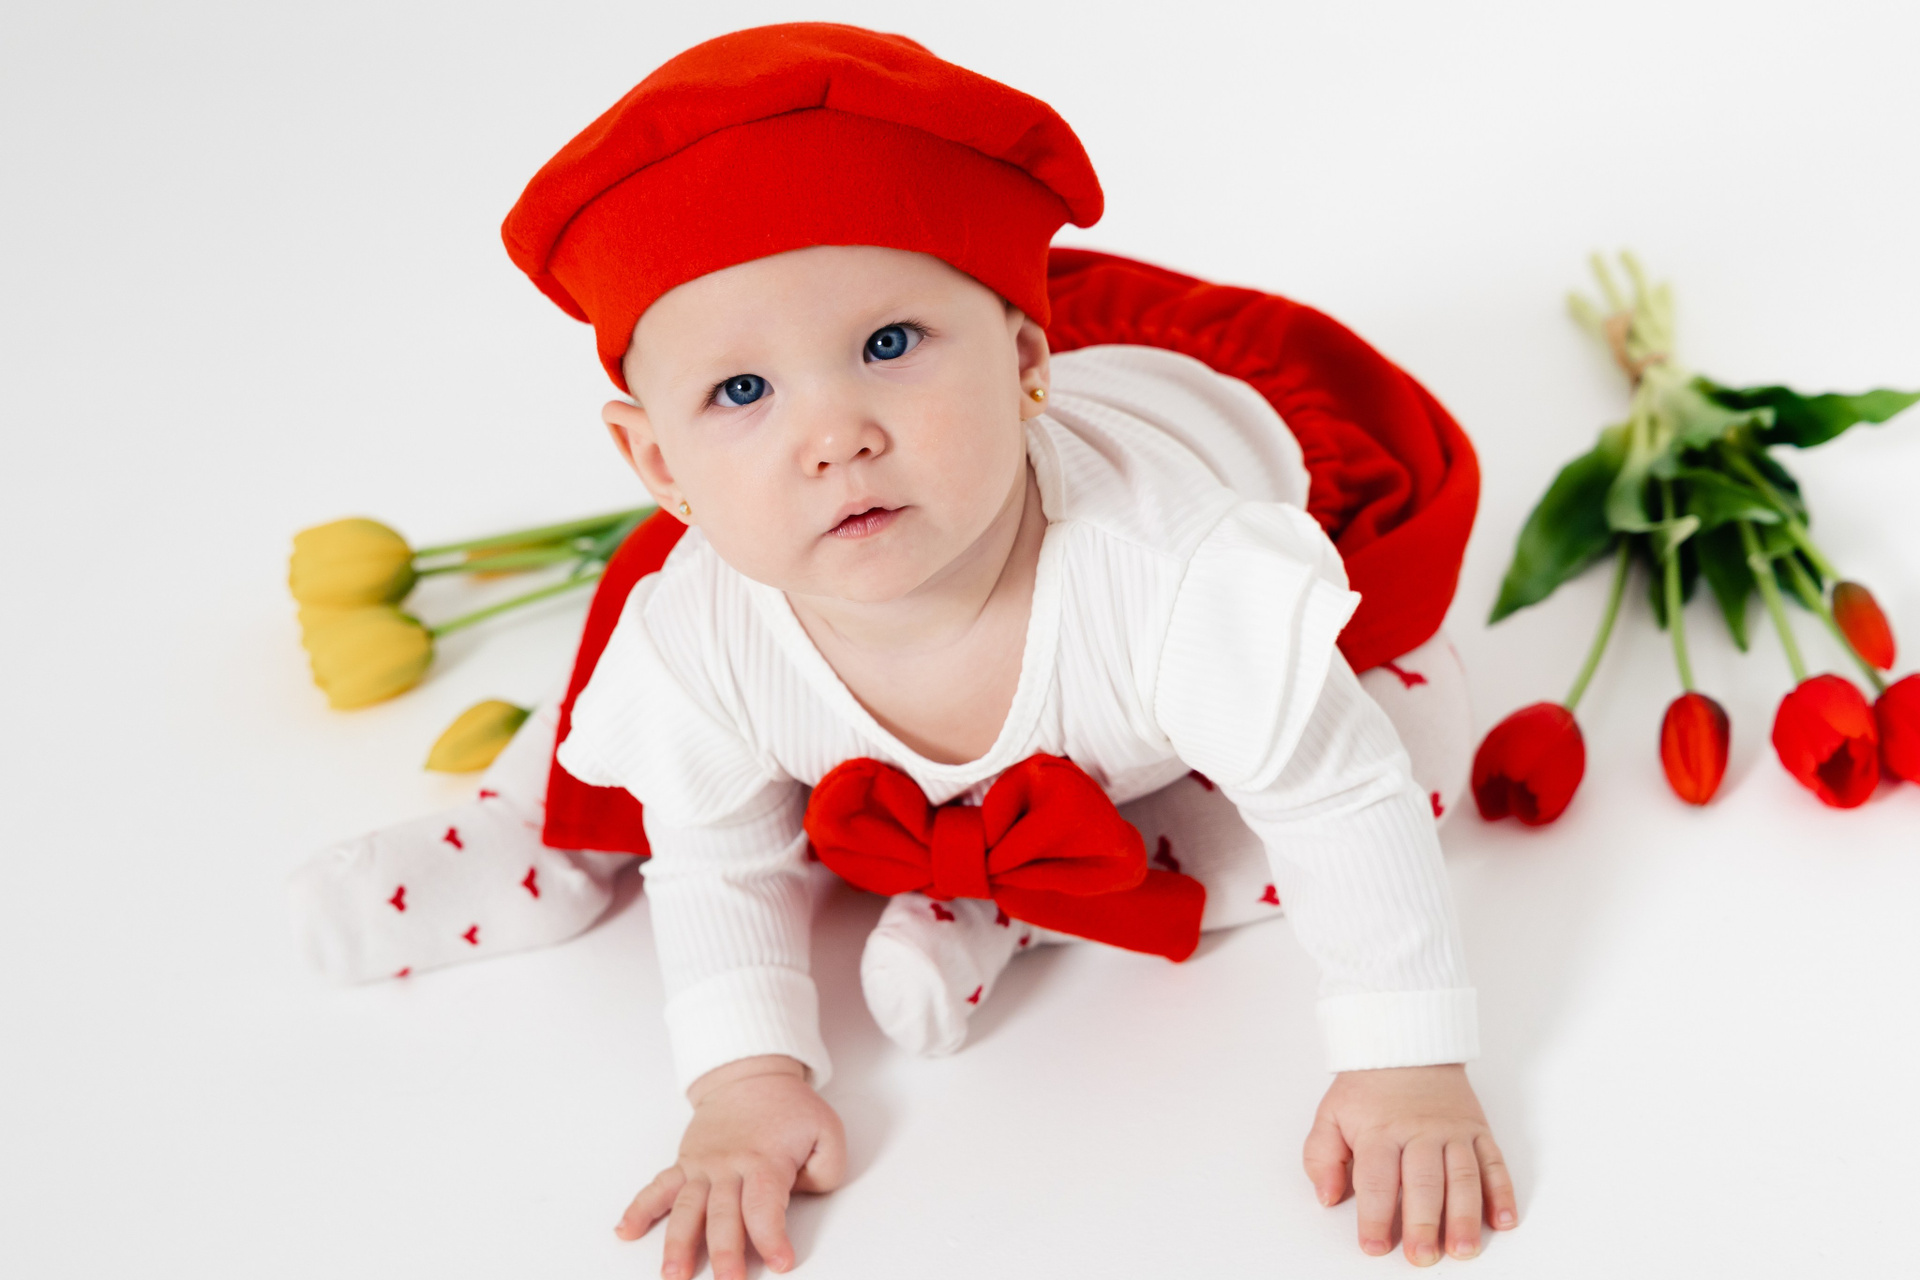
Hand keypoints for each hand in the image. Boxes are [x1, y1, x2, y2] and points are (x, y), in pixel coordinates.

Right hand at [615, 1055, 846, 1279]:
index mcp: (765, 1160)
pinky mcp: (685, 1164)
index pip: (765, 1205)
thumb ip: (827, 1170)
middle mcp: (728, 1166)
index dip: (771, 1236)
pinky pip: (658, 1187)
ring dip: (678, 1243)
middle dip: (724, 1252)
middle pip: (723, 1215)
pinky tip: (625, 1231)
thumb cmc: (790, 1109)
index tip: (780, 1263)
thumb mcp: (827, 1131)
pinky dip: (639, 1208)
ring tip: (673, 1275)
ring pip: (686, 1208)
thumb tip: (805, 1196)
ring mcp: (702, 1166)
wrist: (751, 1076)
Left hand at [1302, 1063, 1516, 1264]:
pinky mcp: (1478, 1129)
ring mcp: (1453, 1131)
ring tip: (1463, 1249)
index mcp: (1380, 1132)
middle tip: (1423, 1257)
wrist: (1407, 1045)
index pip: (1376, 1179)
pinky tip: (1503, 1221)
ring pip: (1463, 1176)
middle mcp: (1420, 1132)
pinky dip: (1502, 1192)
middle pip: (1424, 1182)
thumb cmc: (1368, 1088)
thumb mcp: (1331, 1114)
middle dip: (1424, 1223)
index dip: (1375, 1216)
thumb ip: (1321, 1156)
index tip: (1374, 1246)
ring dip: (1465, 1216)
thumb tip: (1326, 1196)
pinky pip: (1494, 1162)